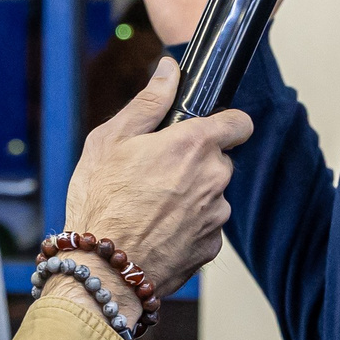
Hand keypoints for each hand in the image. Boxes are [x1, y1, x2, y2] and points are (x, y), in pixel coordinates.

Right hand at [62, 58, 252, 297]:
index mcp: (193, 144)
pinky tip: (156, 230)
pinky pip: (205, 226)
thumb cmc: (101, 203)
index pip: (239, 122)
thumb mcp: (110, 140)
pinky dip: (187, 226)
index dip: (223, 123)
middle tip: (155, 172)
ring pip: (213, 194)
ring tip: (150, 206)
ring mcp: (216, 215)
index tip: (204, 129)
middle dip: (196, 162)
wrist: (103, 270)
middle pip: (220, 160)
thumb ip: (148, 102)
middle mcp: (214, 178)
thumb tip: (169, 70)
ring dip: (191, 196)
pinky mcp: (211, 246)